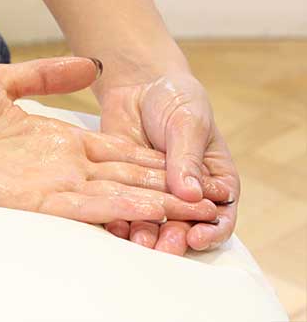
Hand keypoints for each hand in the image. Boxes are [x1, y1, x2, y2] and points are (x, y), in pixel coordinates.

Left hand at [0, 58, 218, 225]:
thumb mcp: (5, 83)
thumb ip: (46, 74)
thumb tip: (89, 63)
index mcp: (62, 143)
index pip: (121, 154)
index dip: (154, 162)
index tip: (188, 166)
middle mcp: (65, 167)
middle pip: (128, 180)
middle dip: (167, 191)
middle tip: (211, 201)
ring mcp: (53, 184)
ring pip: (116, 196)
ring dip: (155, 204)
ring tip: (196, 210)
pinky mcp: (36, 198)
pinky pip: (86, 207)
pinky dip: (119, 211)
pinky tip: (148, 212)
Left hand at [99, 73, 239, 254]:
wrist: (138, 85)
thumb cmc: (175, 100)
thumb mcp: (188, 123)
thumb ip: (188, 157)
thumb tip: (192, 194)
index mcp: (215, 180)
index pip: (220, 213)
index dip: (212, 230)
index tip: (198, 236)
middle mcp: (187, 193)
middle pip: (185, 225)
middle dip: (175, 240)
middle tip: (163, 247)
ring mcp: (155, 193)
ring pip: (154, 223)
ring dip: (147, 236)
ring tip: (138, 243)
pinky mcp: (125, 188)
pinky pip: (124, 209)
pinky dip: (120, 220)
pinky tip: (113, 225)